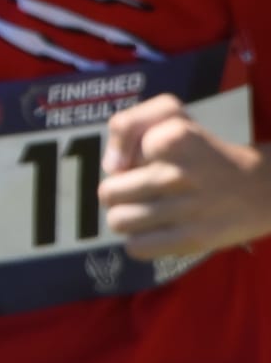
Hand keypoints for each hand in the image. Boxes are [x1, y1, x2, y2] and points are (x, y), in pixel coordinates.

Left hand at [99, 93, 270, 263]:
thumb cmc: (203, 152)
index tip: (148, 162)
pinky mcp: (191, 239)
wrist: (260, 188)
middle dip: (120, 194)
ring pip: (118, 221)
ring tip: (148, 211)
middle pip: (108, 193)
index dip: (126, 163)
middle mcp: (177, 172)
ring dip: (128, 219)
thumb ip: (130, 125)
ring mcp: (185, 208)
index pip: (113, 158)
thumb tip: (112, 167)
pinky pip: (135, 246)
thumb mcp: (172, 116)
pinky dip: (141, 241)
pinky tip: (159, 230)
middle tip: (144, 191)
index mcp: (173, 136)